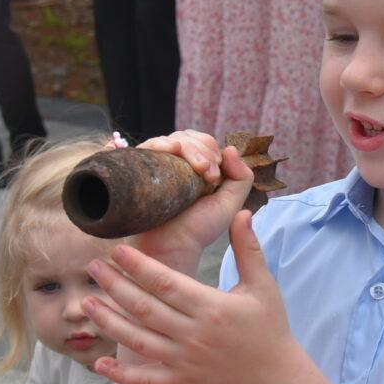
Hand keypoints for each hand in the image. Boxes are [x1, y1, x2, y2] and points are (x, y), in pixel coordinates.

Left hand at [84, 210, 298, 383]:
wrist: (273, 375)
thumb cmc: (269, 325)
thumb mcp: (263, 284)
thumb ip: (248, 248)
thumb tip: (241, 212)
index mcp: (211, 308)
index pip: (166, 284)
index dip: (139, 267)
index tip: (118, 249)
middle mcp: (193, 335)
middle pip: (144, 309)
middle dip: (115, 287)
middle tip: (93, 267)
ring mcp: (184, 360)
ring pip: (137, 341)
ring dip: (109, 322)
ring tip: (86, 302)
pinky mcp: (181, 380)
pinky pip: (146, 380)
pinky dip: (122, 374)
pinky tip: (99, 362)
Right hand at [128, 131, 252, 274]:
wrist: (172, 246)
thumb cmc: (199, 229)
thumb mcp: (230, 203)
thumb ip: (241, 177)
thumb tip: (230, 148)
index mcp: (198, 169)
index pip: (205, 142)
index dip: (212, 152)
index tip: (214, 177)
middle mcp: (178, 164)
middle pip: (191, 137)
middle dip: (203, 150)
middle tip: (207, 175)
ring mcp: (160, 165)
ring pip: (175, 139)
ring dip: (190, 148)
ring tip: (197, 169)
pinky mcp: (142, 168)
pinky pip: (151, 145)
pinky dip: (163, 143)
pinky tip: (173, 150)